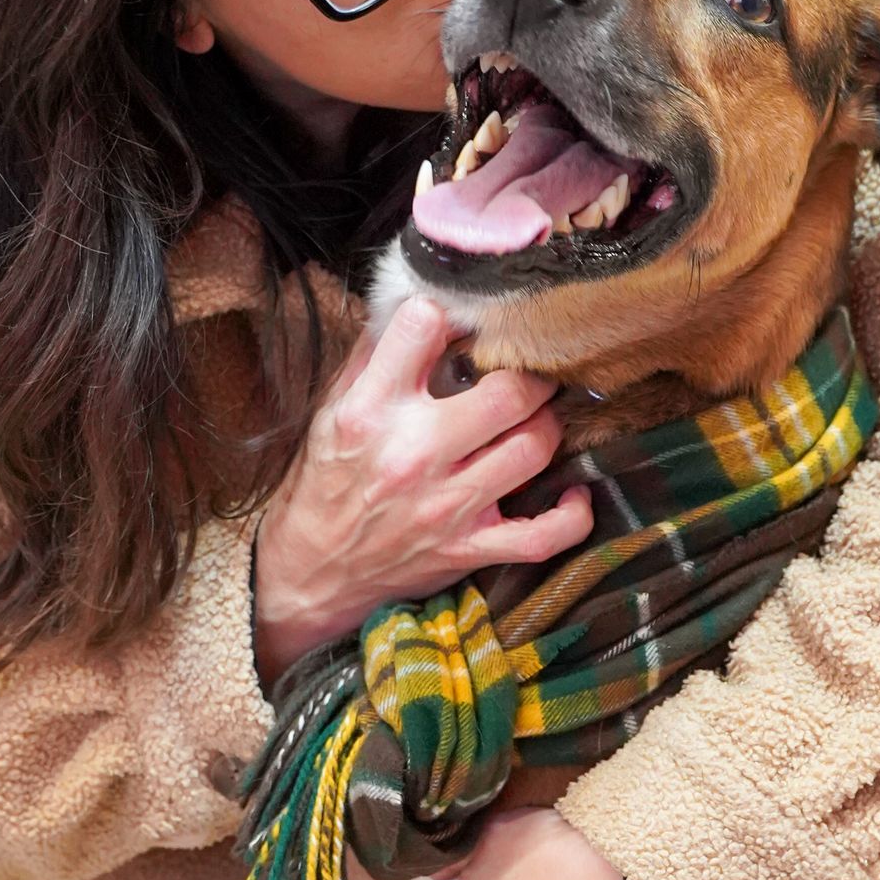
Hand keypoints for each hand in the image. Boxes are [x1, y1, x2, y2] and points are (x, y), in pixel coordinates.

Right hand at [251, 294, 593, 686]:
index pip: (422, 327)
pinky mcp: (468, 550)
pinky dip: (571, 515)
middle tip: (523, 372)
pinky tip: (570, 492)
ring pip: (534, 448)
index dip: (447, 314)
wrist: (308, 573)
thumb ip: (376, 358)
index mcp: (369, 412)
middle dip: (526, 373)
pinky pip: (544, 536)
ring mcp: (446, 507)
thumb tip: (421, 305)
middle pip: (508, 392)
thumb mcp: (333, 411)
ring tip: (535, 419)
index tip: (459, 325)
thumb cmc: (325, 484)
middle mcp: (411, 455)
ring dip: (546, 426)